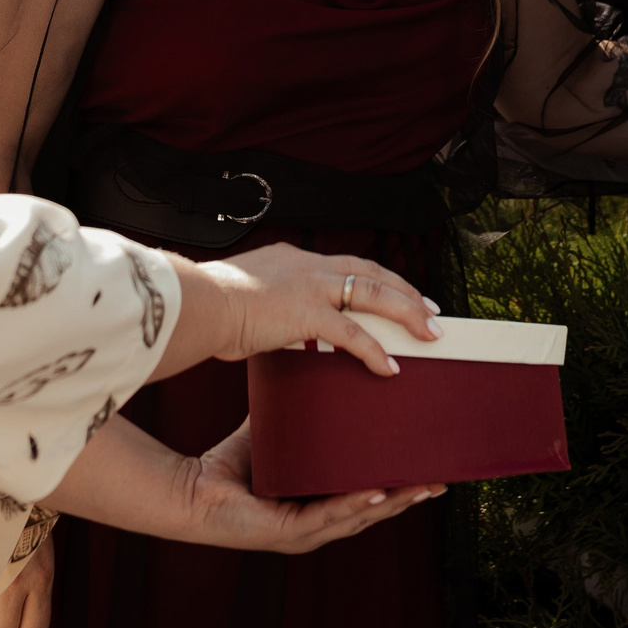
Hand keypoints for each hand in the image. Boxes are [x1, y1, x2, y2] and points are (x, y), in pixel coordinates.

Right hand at [158, 244, 440, 381]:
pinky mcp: (306, 313)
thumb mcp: (244, 297)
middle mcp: (306, 265)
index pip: (346, 263)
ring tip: (430, 336)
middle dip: (406, 291)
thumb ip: (267, 307)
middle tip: (432, 310)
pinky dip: (374, 350)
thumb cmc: (208, 308)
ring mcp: (309, 286)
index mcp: (292, 259)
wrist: (195, 305)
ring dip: (406, 315)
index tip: (399, 289)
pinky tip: (390, 368)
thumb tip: (271, 325)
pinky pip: (352, 334)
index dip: (377, 276)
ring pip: (373, 295)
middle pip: (370, 272)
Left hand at [180, 418, 441, 553]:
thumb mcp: (275, 437)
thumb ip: (296, 413)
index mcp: (318, 503)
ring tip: (421, 486)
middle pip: (374, 510)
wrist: (189, 491)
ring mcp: (304, 532)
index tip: (429, 468)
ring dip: (392, 503)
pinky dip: (352, 505)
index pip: (367, 494)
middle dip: (408, 495)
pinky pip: (327, 518)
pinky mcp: (286, 534)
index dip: (398, 483)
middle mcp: (317, 522)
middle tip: (441, 480)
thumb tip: (312, 366)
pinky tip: (375, 493)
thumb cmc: (230, 468)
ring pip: (358, 518)